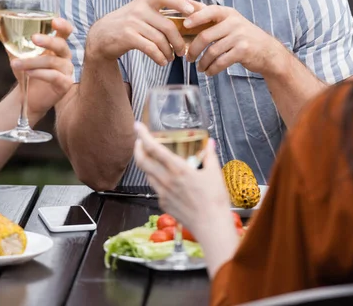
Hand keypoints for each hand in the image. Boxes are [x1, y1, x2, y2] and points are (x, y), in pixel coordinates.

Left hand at [0, 16, 73, 119]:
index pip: (65, 31)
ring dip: (33, 62)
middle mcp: (64, 56)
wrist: (27, 96)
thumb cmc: (26, 70)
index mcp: (57, 45)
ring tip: (15, 64)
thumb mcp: (16, 52)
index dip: (63, 25)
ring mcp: (66, 70)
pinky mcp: (64, 84)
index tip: (54, 21)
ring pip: (53, 62)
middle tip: (34, 38)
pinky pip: (54, 76)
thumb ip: (7, 36)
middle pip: (61, 45)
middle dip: (48, 41)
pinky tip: (27, 73)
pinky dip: (40, 73)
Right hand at [86, 0, 194, 65]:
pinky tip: (162, 62)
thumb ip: (157, 14)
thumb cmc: (126, 25)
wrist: (100, 36)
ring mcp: (132, 23)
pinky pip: (150, 48)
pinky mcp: (127, 37)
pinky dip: (159, 57)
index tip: (192, 11)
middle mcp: (139, 9)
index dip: (180, 3)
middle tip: (182, 51)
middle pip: (168, 26)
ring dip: (169, 52)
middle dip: (178, 41)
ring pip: (160, 39)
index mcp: (145, 1)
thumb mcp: (139, 12)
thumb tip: (186, 19)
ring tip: (170, 58)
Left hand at [134, 122, 232, 237]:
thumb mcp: (214, 173)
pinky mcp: (163, 204)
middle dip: (137, 148)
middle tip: (139, 141)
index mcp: (178, 169)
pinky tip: (163, 177)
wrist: (211, 226)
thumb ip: (210, 156)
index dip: (143, 136)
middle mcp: (166, 180)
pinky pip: (154, 187)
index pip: (154, 148)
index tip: (137, 126)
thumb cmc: (214, 199)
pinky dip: (154, 177)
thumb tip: (210, 143)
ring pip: (146, 174)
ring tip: (151, 157)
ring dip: (145, 163)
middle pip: (142, 161)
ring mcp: (162, 193)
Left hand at [184, 5, 284, 75]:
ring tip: (199, 67)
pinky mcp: (243, 51)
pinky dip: (212, 69)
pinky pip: (221, 62)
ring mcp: (239, 37)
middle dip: (193, 49)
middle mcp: (234, 23)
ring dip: (202, 62)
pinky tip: (209, 72)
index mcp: (228, 13)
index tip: (184, 24)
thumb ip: (210, 15)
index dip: (195, 17)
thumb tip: (186, 6)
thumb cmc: (243, 36)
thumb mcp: (229, 21)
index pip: (209, 10)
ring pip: (212, 51)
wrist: (268, 51)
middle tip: (188, 57)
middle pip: (206, 36)